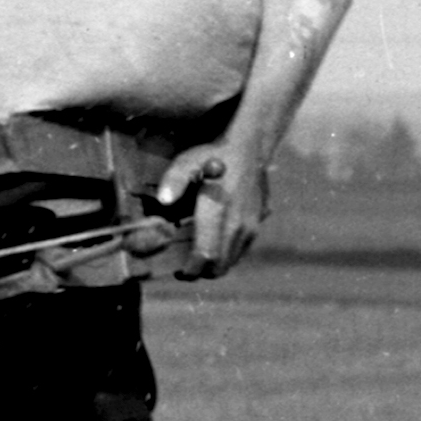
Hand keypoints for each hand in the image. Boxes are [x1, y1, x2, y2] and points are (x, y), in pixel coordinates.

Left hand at [157, 145, 267, 277]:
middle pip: (219, 266)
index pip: (206, 255)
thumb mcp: (188, 161)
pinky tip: (214, 244)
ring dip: (214, 265)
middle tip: (185, 269)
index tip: (179, 271)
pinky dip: (226, 255)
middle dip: (201, 272)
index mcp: (219, 212)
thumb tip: (164, 200)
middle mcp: (238, 224)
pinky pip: (240, 251)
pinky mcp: (257, 225)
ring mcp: (251, 227)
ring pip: (231, 261)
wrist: (249, 148)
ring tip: (197, 258)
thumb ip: (174, 180)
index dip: (191, 270)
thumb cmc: (213, 155)